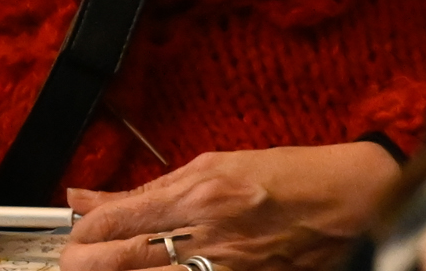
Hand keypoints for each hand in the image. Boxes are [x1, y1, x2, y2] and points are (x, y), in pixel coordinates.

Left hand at [61, 142, 399, 270]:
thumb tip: (88, 197)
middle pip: (112, 261)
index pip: (113, 219)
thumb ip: (152, 187)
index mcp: (199, 194)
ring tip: (104, 268)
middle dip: (80, 262)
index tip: (77, 230)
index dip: (83, 229)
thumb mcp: (218, 164)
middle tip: (76, 259)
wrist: (350, 203)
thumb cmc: (289, 175)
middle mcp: (205, 234)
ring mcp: (221, 268)